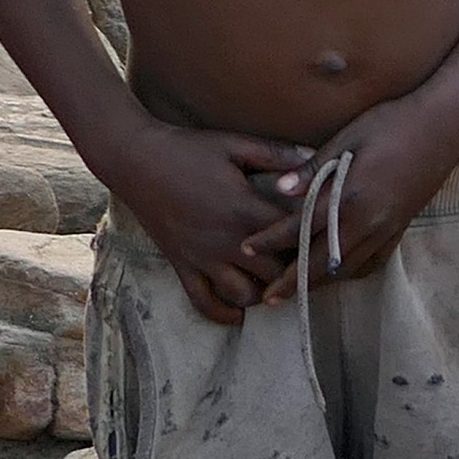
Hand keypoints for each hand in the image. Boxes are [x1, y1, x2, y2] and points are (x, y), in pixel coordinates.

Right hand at [112, 117, 319, 322]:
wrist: (136, 160)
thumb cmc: (187, 149)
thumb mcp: (235, 144)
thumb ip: (276, 153)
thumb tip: (314, 157)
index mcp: (244, 209)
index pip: (291, 237)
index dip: (311, 240)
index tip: (321, 238)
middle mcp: (226, 240)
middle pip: (274, 273)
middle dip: (292, 271)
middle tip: (302, 265)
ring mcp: (202, 257)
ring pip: (244, 294)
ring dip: (263, 294)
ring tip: (274, 284)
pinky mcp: (182, 265)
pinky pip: (203, 302)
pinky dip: (223, 313)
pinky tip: (238, 313)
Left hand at [237, 88, 458, 296]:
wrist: (444, 125)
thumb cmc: (392, 122)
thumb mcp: (347, 137)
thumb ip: (314, 169)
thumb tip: (279, 189)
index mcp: (350, 196)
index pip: (300, 228)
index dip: (271, 241)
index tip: (246, 249)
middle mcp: (368, 221)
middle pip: (323, 263)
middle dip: (293, 283)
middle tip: (268, 298)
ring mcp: (388, 228)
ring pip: (347, 269)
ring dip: (320, 284)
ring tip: (297, 292)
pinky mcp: (401, 228)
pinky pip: (372, 262)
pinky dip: (350, 273)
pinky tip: (337, 274)